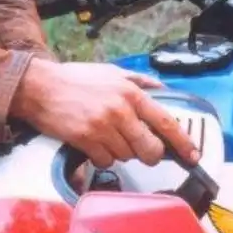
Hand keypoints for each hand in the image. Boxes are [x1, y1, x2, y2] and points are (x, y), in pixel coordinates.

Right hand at [10, 59, 199, 168]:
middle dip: (148, 154)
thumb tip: (161, 88)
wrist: (40, 87)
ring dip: (120, 152)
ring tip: (106, 135)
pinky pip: (106, 161)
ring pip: (127, 157)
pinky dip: (102, 157)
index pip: (166, 122)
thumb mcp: (110, 71)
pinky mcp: (87, 141)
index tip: (192, 154)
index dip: (182, 142)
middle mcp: (120, 110)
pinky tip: (93, 142)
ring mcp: (103, 127)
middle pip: (150, 149)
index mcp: (130, 92)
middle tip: (139, 148)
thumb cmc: (74, 79)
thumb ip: (138, 80)